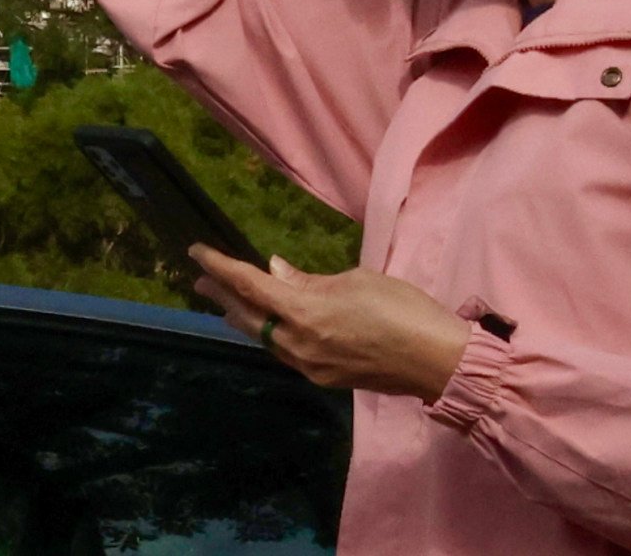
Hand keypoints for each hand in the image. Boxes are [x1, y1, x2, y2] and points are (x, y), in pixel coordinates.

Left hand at [190, 246, 477, 397]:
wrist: (434, 359)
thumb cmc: (401, 308)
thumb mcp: (356, 280)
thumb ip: (309, 281)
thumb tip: (276, 272)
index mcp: (304, 312)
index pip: (250, 286)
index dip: (221, 268)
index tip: (197, 253)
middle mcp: (297, 343)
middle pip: (249, 317)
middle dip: (224, 297)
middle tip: (201, 280)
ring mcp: (309, 365)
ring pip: (264, 339)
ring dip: (244, 319)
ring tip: (227, 303)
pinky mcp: (324, 377)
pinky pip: (284, 352)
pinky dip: (269, 334)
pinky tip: (270, 326)